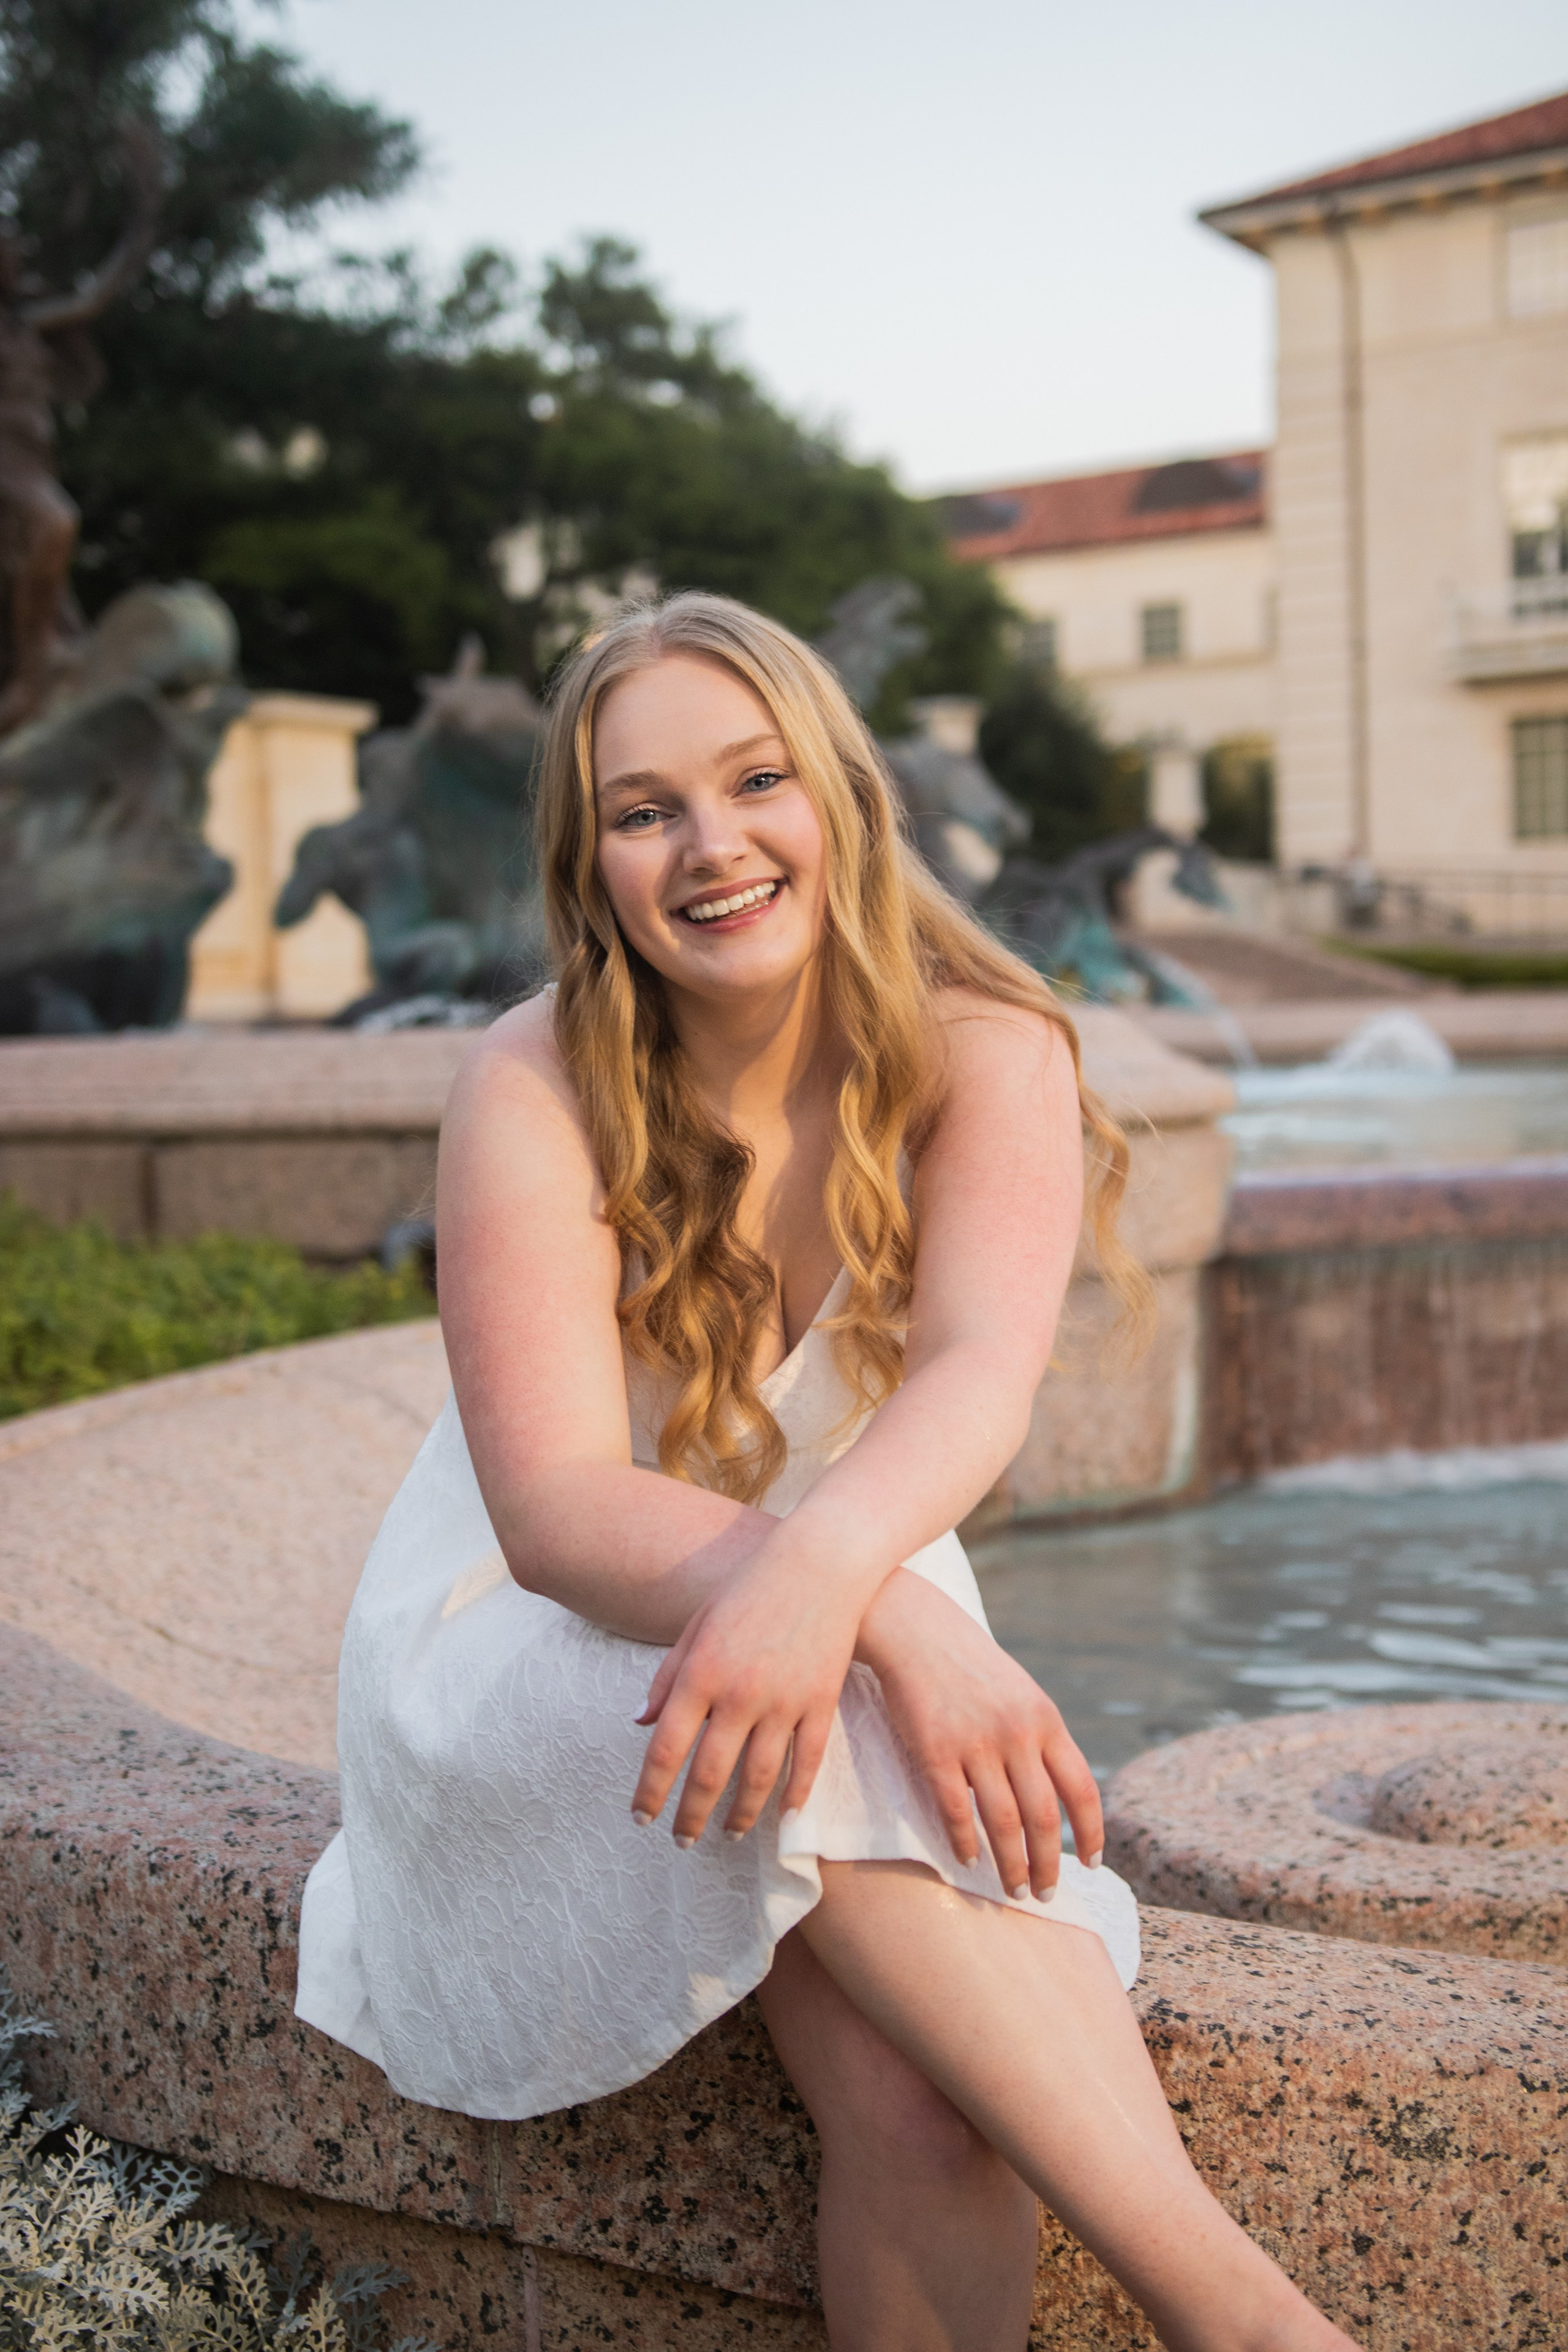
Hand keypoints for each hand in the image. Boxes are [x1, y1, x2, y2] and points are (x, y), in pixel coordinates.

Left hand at [632, 1536, 861, 1845]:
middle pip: (710, 1774)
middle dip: (690, 1816)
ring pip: (759, 1777)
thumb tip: (640, 1723)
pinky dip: (796, 1794)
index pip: (666, 1748)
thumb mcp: (697, 1625)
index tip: (641, 1817)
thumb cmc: (749, 1588)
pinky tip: (783, 1816)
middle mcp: (740, 1692)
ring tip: (729, 1835)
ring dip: (741, 1815)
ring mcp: (785, 1700)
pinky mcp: (822, 1701)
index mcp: (702, 1672)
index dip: (650, 1790)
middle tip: (680, 1841)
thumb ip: (667, 1677)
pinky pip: (807, 1760)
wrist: (820, 1562)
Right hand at [856, 1568, 1101, 1900]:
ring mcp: (976, 1743)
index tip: (1091, 1863)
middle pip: (1044, 1819)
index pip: (1082, 1789)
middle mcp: (1018, 1734)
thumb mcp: (1021, 1692)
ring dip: (1011, 1866)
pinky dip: (965, 1843)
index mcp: (1046, 1720)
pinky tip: (967, 1860)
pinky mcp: (935, 1751)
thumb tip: (1057, 1792)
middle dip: (1048, 1865)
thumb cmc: (969, 1664)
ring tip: (1012, 1889)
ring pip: (1004, 1824)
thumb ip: (1040, 1737)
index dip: (1091, 1833)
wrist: (915, 1628)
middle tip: (1045, 1893)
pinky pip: (956, 1812)